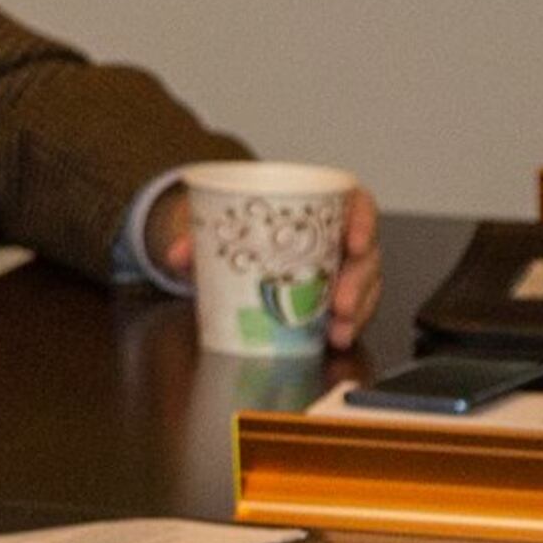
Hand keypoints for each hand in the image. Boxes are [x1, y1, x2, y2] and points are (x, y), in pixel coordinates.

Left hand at [149, 184, 381, 347]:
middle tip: (342, 304)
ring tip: (338, 331)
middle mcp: (338, 233)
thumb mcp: (217, 227)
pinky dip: (348, 323)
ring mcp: (342, 263)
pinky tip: (336, 338)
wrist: (231, 244)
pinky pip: (354, 304)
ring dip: (357, 309)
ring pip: (365, 283)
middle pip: (365, 252)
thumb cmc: (239, 226)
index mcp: (320, 205)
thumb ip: (195, 240)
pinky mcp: (338, 290)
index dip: (364, 221)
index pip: (357, 204)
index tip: (355, 243)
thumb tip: (177, 256)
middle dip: (358, 281)